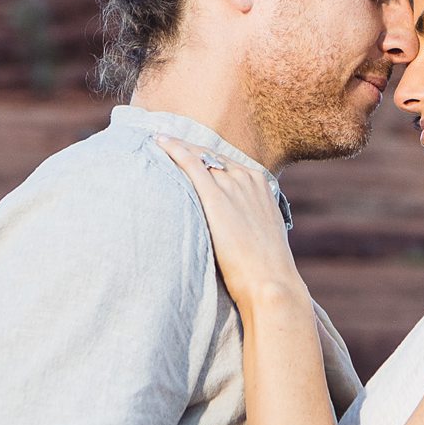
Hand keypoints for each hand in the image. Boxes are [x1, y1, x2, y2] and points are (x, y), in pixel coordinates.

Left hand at [154, 137, 309, 322]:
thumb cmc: (264, 267)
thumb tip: (233, 224)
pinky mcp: (216, 196)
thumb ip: (247, 217)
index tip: (185, 152)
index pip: (224, 161)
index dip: (202, 156)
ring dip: (176, 151)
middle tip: (162, 143)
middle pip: (209, 156)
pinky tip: (160, 142)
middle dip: (186, 151)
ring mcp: (232, 184)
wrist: (269, 282)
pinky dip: (174, 150)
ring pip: (198, 157)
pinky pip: (192, 163)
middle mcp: (247, 178)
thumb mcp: (262, 232)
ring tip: (154, 145)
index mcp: (260, 183)